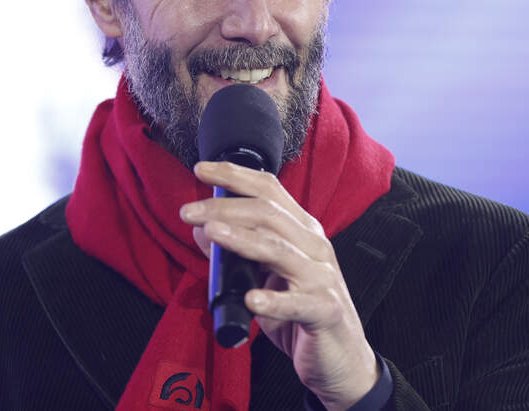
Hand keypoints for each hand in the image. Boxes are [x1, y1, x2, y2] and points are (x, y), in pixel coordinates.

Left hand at [181, 161, 379, 410]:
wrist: (341, 359)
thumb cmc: (299, 315)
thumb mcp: (263, 280)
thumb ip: (237, 255)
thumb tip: (201, 229)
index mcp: (302, 232)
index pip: (269, 191)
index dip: (235, 175)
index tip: (201, 169)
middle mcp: (314, 247)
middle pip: (268, 214)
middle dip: (225, 207)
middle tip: (187, 211)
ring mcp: (322, 278)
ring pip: (279, 249)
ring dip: (242, 239)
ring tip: (211, 232)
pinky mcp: (325, 311)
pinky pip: (298, 303)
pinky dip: (273, 300)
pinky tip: (251, 300)